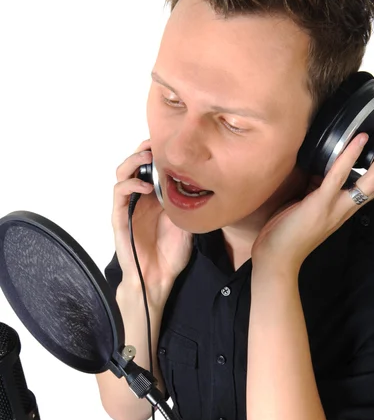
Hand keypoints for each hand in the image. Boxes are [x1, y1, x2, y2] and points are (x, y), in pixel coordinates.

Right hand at [112, 139, 192, 302]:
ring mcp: (129, 206)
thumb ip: (191, 204)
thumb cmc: (171, 254)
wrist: (158, 278)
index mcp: (156, 197)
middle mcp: (141, 198)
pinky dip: (130, 185)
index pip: (152, 166)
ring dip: (133, 160)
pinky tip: (145, 186)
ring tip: (148, 156)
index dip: (159, 152)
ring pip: (123, 173)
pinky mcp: (120, 217)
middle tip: (158, 142)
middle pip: (135, 163)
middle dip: (144, 149)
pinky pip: (119, 194)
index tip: (173, 142)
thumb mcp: (189, 223)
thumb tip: (207, 184)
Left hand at [251, 121, 373, 273]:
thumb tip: (319, 169)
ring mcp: (335, 207)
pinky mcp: (319, 204)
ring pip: (373, 180)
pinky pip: (338, 176)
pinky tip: (359, 139)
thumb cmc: (286, 234)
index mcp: (345, 208)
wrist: (276, 260)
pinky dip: (350, 156)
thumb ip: (318, 189)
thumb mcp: (307, 206)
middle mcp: (346, 208)